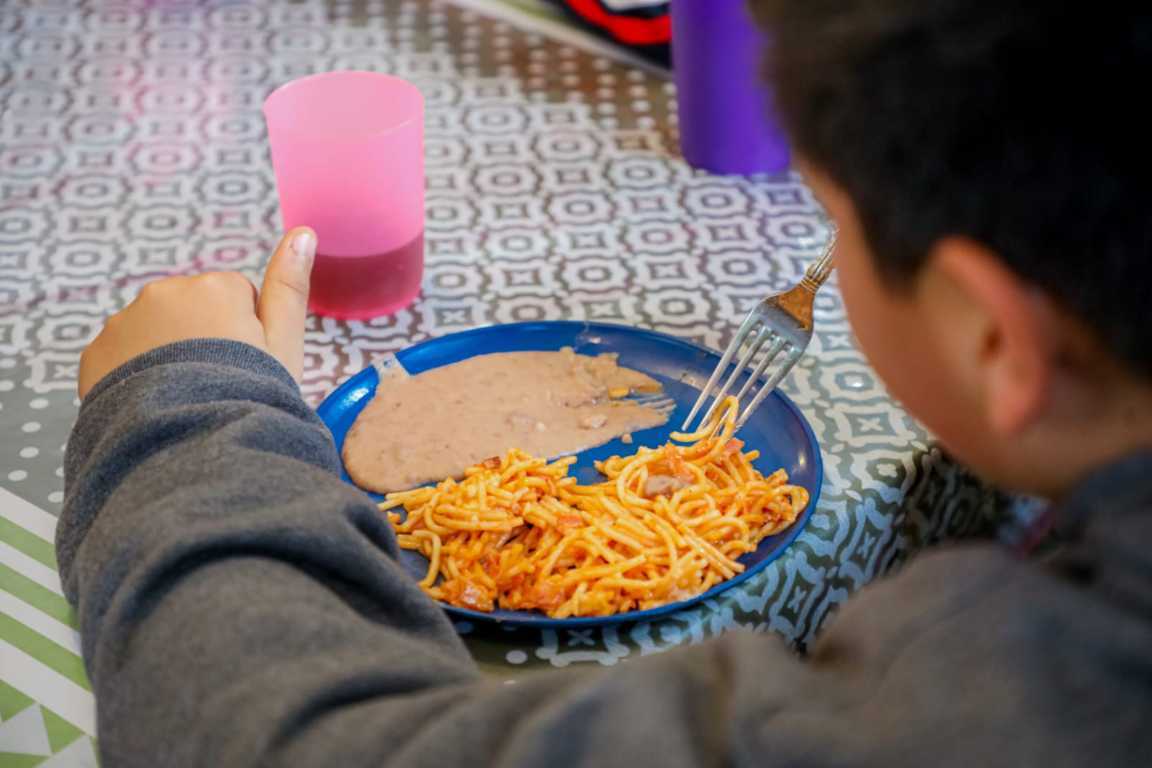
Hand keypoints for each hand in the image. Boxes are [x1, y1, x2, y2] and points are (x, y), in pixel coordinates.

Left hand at [78, 227, 316, 398]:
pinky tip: (155, 404)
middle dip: (202, 340)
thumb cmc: (249, 395)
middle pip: (192, 312)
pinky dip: (135, 376)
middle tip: (216, 383)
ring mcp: (124, 322)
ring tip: (184, 398)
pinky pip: (121, 357)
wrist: (190, 443)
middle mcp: (164, 292)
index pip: (237, 299)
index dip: (247, 336)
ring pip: (155, 332)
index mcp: (216, 287)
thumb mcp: (284, 343)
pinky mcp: (95, 353)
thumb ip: (290, 286)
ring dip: (167, 357)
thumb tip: (303, 232)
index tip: (246, 365)